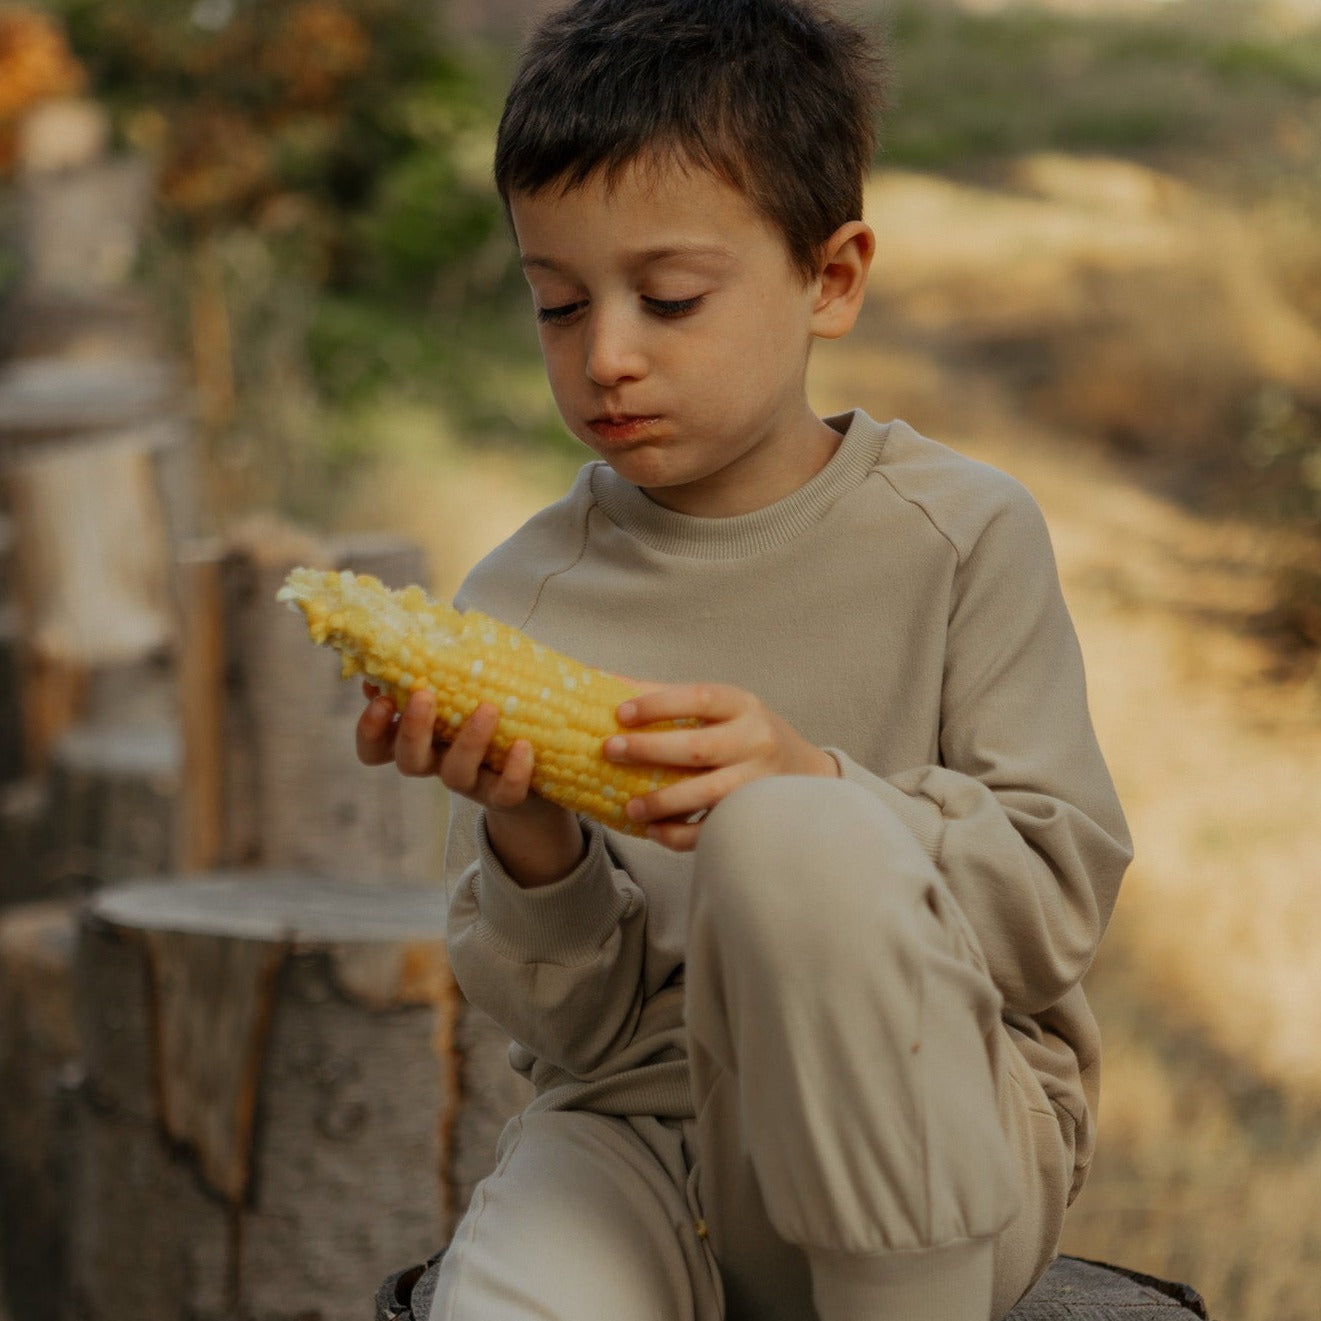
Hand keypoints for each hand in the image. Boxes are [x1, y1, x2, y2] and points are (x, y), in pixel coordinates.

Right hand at [355, 683, 584, 886]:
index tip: (382, 698)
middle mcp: (438, 761)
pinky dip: (513, 772)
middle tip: (424, 696)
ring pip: (455, 774)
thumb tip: (407, 653)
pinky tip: (523, 745)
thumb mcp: (461, 689)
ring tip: (488, 709)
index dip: (370, 729)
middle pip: (408, 760)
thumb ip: (434, 672)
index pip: (376, 746)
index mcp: (421, 737)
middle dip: (412, 729)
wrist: (538, 766)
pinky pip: (503, 793)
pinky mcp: (502, 795)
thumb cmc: (489, 711)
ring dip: (469, 742)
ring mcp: (470, 781)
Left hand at [603, 682, 838, 850]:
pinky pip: (714, 830)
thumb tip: (606, 684)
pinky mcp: (754, 816)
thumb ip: (667, 696)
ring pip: (709, 793)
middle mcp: (755, 741)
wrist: (803, 770)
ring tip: (629, 806)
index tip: (621, 713)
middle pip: (700, 748)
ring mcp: (757, 781)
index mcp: (742, 705)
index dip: (658, 704)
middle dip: (651, 750)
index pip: (699, 698)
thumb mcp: (720, 706)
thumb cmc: (744, 732)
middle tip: (611, 751)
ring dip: (663, 801)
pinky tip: (653, 830)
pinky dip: (680, 834)